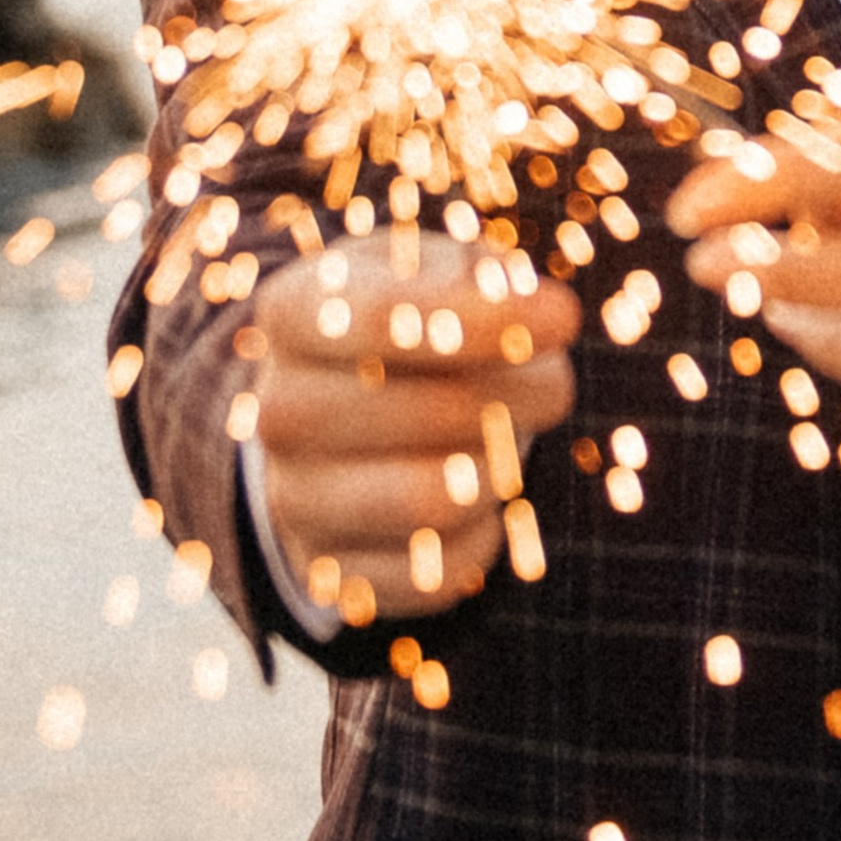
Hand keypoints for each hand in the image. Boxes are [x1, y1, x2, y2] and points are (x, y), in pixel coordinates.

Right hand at [249, 231, 578, 622]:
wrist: (340, 402)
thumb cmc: (411, 314)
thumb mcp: (433, 266)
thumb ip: (478, 272)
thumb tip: (529, 306)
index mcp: (294, 311)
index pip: (387, 315)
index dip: (488, 319)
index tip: (564, 318)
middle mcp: (275, 410)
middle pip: (429, 411)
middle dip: (521, 394)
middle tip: (554, 386)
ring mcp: (292, 500)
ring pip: (437, 501)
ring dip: (502, 466)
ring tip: (507, 438)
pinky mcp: (329, 574)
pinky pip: (439, 574)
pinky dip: (486, 533)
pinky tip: (476, 491)